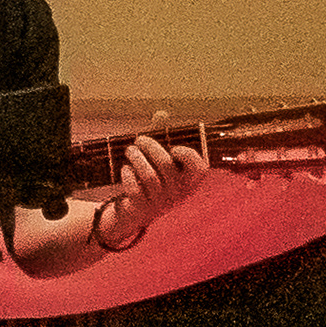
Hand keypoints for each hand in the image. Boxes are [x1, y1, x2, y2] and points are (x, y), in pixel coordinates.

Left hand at [96, 132, 210, 252]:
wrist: (133, 213)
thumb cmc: (151, 181)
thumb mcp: (159, 161)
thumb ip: (161, 136)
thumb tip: (161, 113)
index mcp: (189, 181)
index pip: (200, 169)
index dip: (188, 156)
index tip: (174, 147)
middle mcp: (178, 194)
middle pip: (166, 165)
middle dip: (151, 147)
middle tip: (140, 139)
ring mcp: (160, 203)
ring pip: (149, 176)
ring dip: (137, 158)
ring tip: (130, 150)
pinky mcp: (141, 209)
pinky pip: (134, 189)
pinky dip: (128, 176)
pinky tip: (125, 170)